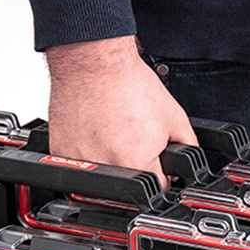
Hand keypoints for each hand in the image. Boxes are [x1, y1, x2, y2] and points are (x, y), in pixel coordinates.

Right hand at [46, 36, 197, 190]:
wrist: (94, 61)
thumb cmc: (128, 83)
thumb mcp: (174, 116)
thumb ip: (187, 144)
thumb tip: (189, 161)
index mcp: (138, 163)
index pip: (157, 188)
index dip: (160, 174)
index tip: (155, 163)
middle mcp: (108, 167)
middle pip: (129, 187)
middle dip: (136, 168)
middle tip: (131, 142)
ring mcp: (82, 162)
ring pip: (101, 179)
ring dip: (109, 163)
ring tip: (112, 135)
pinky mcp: (61, 153)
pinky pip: (77, 165)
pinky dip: (85, 154)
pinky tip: (93, 133)